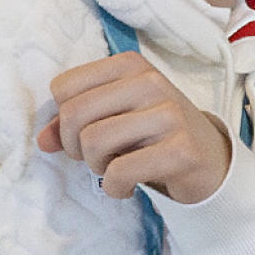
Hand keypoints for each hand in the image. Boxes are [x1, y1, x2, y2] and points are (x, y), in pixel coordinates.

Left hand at [39, 51, 233, 206]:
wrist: (211, 161)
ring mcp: (170, 114)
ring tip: (116, 169)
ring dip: (96, 167)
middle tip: (98, 157)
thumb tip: (43, 140)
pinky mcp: (181, 149)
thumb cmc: (153, 136)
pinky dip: (115, 188)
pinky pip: (120, 172)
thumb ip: (73, 124)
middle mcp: (151, 82)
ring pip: (93, 142)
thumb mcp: (115, 119)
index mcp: (131, 66)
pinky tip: (128, 187)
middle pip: (74, 115)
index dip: (64, 118)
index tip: (88, 132)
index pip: (64, 87)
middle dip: (76, 146)